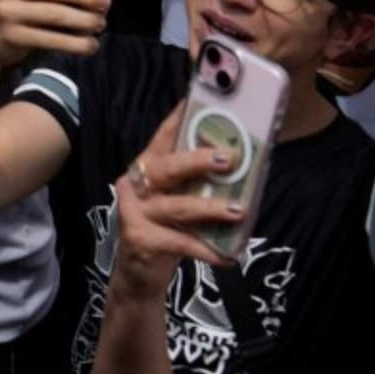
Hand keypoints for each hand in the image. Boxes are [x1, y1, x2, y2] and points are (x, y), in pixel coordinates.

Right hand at [108, 108, 246, 293]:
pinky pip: (179, 242)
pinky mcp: (139, 239)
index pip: (163, 135)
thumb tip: (239, 167)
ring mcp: (134, 212)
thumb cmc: (165, 230)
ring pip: (176, 205)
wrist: (138, 277)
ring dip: (209, 208)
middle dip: (196, 160)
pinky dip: (205, 249)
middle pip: (166, 166)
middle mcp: (136, 184)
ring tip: (238, 211)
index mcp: (147, 167)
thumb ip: (196, 184)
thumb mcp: (178, 201)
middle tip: (226, 159)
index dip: (179, 115)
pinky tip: (227, 256)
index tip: (197, 97)